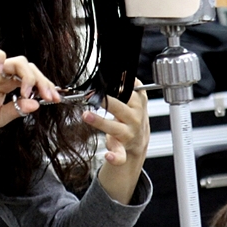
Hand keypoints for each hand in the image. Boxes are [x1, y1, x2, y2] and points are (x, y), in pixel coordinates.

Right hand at [0, 46, 61, 132]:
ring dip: (28, 75)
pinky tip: (3, 72)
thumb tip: (36, 104)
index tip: (55, 99)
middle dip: (43, 82)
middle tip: (49, 96)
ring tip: (26, 92)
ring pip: (19, 61)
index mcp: (7, 87)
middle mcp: (2, 77)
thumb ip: (17, 110)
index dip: (45, 87)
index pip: (32, 80)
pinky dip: (1, 58)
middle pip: (30, 69)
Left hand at [84, 80, 149, 203]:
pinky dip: (115, 156)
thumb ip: (130, 86)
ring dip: (101, 122)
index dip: (119, 86)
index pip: (130, 92)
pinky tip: (108, 155)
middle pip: (120, 108)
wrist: (139, 142)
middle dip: (107, 102)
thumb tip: (123, 70)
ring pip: (116, 128)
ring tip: (87, 116)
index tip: (106, 81)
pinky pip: (120, 155)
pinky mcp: (123, 149)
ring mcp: (128, 134)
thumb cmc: (132, 117)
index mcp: (136, 105)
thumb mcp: (135, 100)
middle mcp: (133, 119)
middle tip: (92, 95)